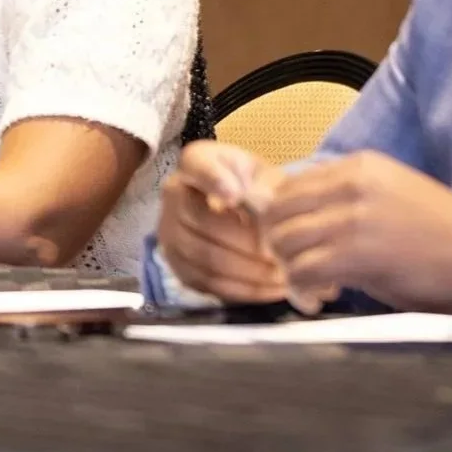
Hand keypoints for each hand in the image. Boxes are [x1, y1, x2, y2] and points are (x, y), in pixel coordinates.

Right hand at [158, 141, 288, 302]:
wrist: (244, 213)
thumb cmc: (257, 189)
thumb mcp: (267, 176)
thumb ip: (267, 187)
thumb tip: (260, 205)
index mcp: (197, 162)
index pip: (197, 166)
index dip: (214, 181)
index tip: (236, 197)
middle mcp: (173, 194)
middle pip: (203, 222)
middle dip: (248, 243)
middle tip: (281, 254)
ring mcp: (169, 232)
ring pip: (205, 258)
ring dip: (248, 271)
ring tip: (282, 275)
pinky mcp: (177, 265)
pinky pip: (207, 283)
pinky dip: (242, 289)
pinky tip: (269, 288)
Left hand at [260, 151, 451, 309]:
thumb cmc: (442, 234)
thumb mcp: (390, 196)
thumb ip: (345, 199)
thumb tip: (300, 220)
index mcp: (359, 165)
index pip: (290, 184)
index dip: (285, 216)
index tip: (296, 239)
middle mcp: (351, 184)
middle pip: (278, 210)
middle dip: (279, 242)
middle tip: (296, 265)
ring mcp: (352, 217)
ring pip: (284, 240)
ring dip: (288, 267)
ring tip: (310, 284)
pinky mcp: (356, 252)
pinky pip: (302, 271)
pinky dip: (300, 289)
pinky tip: (318, 298)